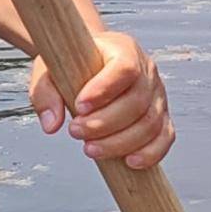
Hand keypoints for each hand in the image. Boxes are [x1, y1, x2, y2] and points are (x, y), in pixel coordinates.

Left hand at [29, 28, 173, 169]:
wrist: (90, 64)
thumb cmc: (72, 66)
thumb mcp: (50, 70)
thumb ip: (45, 94)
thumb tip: (51, 125)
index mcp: (123, 49)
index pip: (124, 68)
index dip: (104, 90)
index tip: (79, 106)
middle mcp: (147, 70)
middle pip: (137, 102)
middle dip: (104, 124)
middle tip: (75, 132)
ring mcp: (157, 95)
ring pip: (150, 124)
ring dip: (120, 143)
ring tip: (90, 149)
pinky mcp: (161, 117)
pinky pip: (164, 137)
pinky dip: (150, 153)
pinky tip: (128, 162)